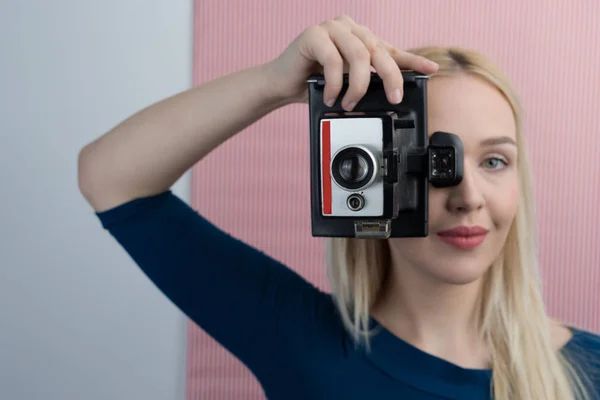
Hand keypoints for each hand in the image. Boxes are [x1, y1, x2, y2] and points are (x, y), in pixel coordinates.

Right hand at [265, 15, 438, 109]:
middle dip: (390, 77)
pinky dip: (336, 83)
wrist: (282, 85)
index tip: (430, 70)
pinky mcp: (313, 34)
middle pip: (378, 50)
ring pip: (359, 55)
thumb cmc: (314, 85)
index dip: (411, 60)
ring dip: (358, 86)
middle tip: (393, 98)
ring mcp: (330, 28)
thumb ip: (368, 82)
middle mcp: (348, 28)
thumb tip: (393, 91)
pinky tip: (333, 96)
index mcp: (359, 37)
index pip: (390, 48)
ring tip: (350, 103)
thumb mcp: (348, 84)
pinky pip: (333, 59)